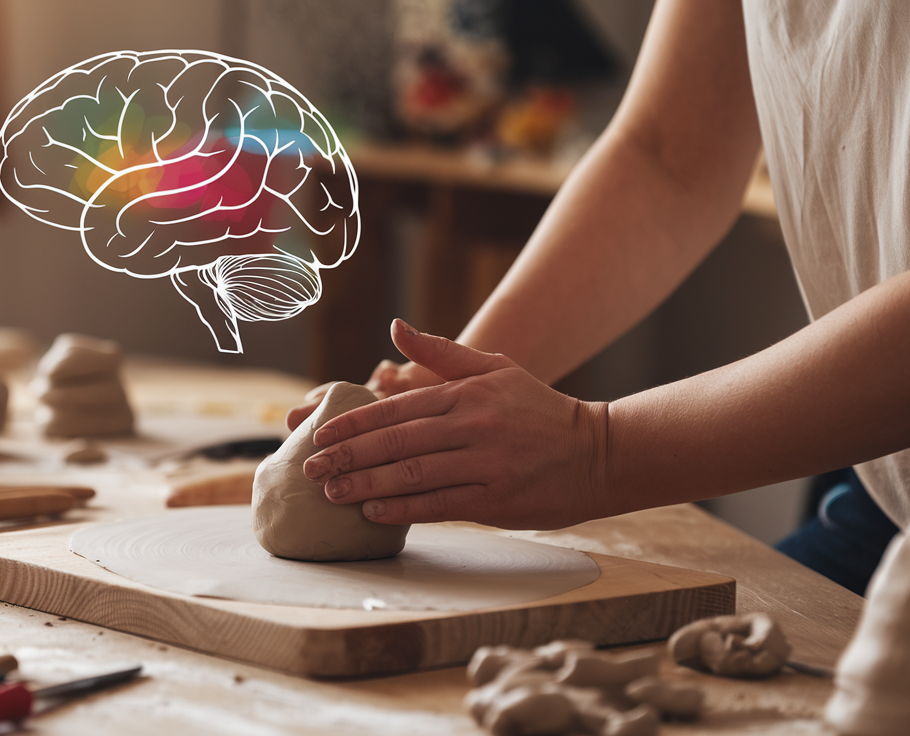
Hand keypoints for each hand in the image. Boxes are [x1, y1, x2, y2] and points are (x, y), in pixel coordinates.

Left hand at [301, 319, 612, 529]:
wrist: (598, 452)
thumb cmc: (539, 409)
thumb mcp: (495, 368)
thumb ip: (441, 352)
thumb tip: (395, 326)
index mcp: (466, 394)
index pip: (396, 409)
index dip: (353, 423)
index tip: (320, 435)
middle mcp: (472, 427)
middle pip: (396, 443)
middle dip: (348, 457)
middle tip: (311, 469)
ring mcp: (485, 465)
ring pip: (413, 476)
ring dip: (366, 486)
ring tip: (331, 494)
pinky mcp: (497, 500)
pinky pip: (440, 506)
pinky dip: (403, 510)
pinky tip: (373, 512)